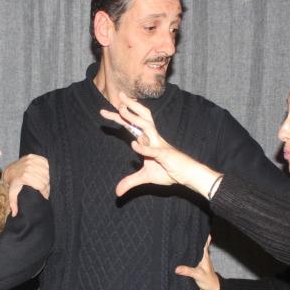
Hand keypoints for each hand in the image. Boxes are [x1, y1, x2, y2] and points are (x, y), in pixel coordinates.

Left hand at [3, 154, 50, 215]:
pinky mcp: (33, 156)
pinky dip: (47, 168)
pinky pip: (45, 162)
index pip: (41, 185)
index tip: (46, 196)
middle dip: (47, 185)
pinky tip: (46, 173)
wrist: (9, 170)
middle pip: (45, 178)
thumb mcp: (12, 193)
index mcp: (25, 177)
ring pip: (47, 170)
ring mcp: (31, 160)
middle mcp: (28, 167)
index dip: (45, 192)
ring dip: (48, 177)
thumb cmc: (13, 183)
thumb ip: (14, 204)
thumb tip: (15, 214)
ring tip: (46, 182)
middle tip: (46, 190)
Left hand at [100, 92, 220, 197]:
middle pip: (140, 117)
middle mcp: (152, 138)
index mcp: (147, 140)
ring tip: (122, 110)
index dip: (118, 117)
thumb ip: (130, 182)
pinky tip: (134, 144)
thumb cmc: (168, 171)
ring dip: (134, 118)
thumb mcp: (145, 178)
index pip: (130, 125)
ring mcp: (159, 145)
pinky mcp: (165, 155)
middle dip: (129, 106)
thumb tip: (117, 192)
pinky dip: (143, 148)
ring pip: (146, 126)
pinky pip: (153, 150)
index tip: (103, 112)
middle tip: (118, 96)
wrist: (186, 175)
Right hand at [175, 236, 219, 289]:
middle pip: (197, 245)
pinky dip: (185, 256)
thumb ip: (188, 271)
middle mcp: (201, 257)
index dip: (201, 234)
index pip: (204, 242)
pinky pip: (189, 259)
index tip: (196, 227)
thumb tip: (176, 269)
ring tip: (179, 241)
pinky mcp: (195, 267)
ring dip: (188, 248)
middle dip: (192, 239)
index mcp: (204, 256)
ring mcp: (198, 262)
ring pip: (193, 252)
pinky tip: (179, 254)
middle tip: (183, 231)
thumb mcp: (198, 275)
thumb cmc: (209, 281)